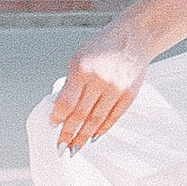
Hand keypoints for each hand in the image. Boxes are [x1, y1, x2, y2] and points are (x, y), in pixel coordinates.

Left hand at [50, 36, 149, 150]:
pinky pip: (113, 118)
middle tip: (61, 148)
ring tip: (75, 147)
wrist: (133, 37)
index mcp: (82, 69)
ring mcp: (115, 88)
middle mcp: (99, 80)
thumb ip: (71, 83)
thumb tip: (62, 109)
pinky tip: (93, 136)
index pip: (66, 103)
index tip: (53, 127)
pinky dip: (102, 129)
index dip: (58, 118)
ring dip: (84, 137)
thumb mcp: (79, 58)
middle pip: (80, 115)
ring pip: (96, 120)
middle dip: (68, 134)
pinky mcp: (129, 94)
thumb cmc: (104, 46)